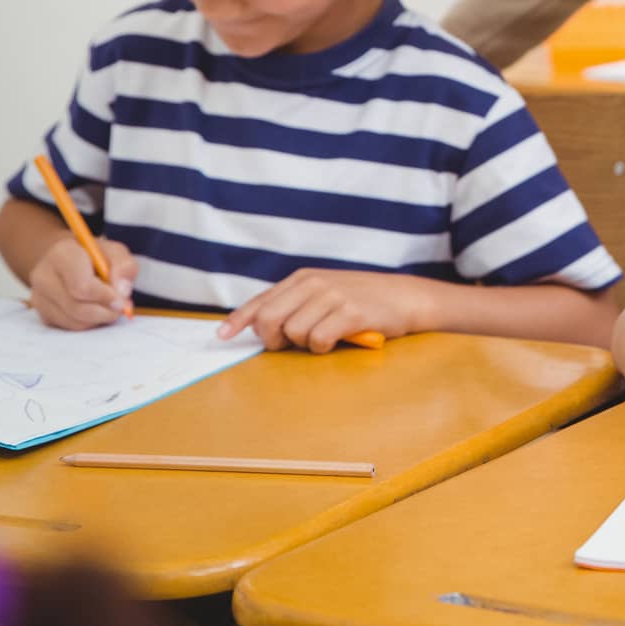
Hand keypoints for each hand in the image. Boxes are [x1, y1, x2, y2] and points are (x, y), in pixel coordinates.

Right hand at [28, 235, 137, 329]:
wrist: (73, 260)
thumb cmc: (96, 256)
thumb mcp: (116, 252)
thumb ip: (124, 267)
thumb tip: (121, 292)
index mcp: (61, 254)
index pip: (81, 286)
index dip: (104, 297)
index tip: (121, 301)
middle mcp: (43, 276)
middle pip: (75, 307)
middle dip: (103, 312)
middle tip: (120, 309)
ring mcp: (39, 297)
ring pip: (72, 321)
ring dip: (97, 320)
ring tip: (108, 307)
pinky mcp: (42, 314)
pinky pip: (67, 328)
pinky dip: (87, 324)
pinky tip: (95, 310)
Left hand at [218, 268, 435, 352]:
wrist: (403, 296)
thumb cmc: (358, 299)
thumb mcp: (323, 293)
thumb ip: (293, 305)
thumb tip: (258, 327)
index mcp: (303, 278)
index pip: (262, 300)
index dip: (239, 320)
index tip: (221, 335)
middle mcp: (314, 283)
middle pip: (270, 319)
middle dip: (273, 339)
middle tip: (289, 344)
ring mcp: (333, 295)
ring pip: (295, 333)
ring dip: (306, 344)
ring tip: (325, 336)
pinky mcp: (351, 312)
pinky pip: (320, 340)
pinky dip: (324, 347)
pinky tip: (338, 338)